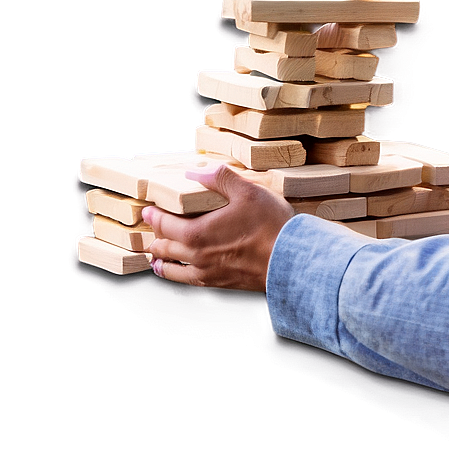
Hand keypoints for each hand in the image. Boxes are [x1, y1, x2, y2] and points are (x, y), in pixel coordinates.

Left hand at [142, 165, 293, 290]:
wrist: (291, 260)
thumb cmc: (271, 227)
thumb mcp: (248, 191)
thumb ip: (220, 179)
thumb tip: (196, 172)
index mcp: (197, 233)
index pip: (164, 224)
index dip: (153, 216)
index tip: (148, 211)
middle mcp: (196, 256)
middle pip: (163, 248)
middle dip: (154, 238)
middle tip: (151, 231)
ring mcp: (207, 273)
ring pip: (171, 270)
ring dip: (160, 261)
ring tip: (154, 257)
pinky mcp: (220, 284)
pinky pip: (188, 281)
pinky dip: (176, 275)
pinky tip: (180, 273)